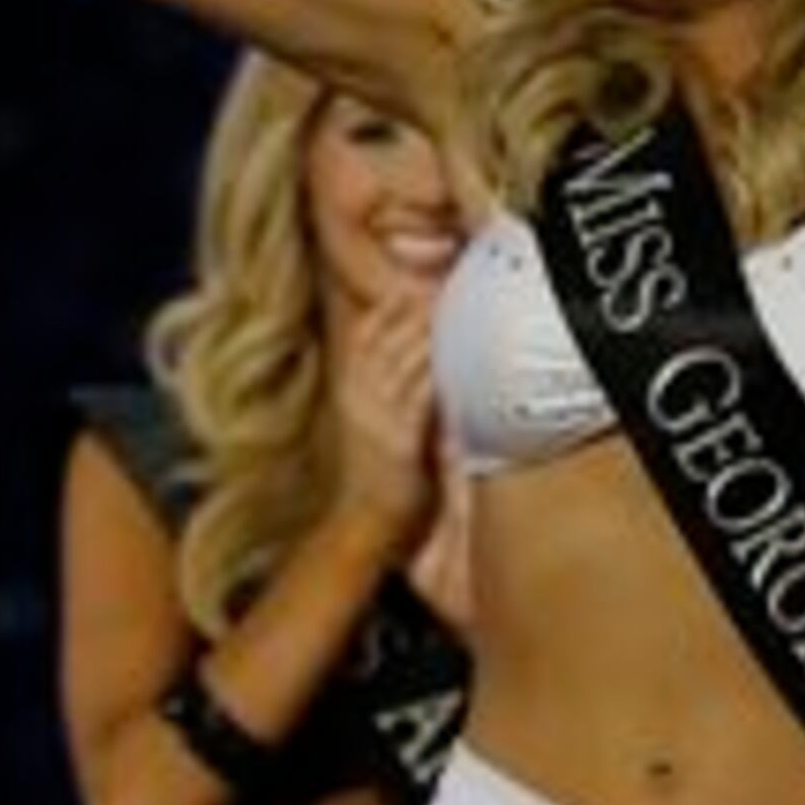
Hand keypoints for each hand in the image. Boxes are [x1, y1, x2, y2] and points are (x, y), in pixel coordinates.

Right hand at [329, 297, 442, 547]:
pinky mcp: (396, 441)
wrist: (365, 520)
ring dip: (428, 333)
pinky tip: (453, 357)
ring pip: (402, 361)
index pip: (366, 334)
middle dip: (415, 310)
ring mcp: (374, 418)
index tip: (415, 284)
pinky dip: (434, 373)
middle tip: (443, 288)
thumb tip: (423, 355)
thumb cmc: (380, 470)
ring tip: (453, 310)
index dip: (389, 306)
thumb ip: (393, 387)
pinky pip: (418, 397)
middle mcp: (358, 398)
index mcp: (351, 390)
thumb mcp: (376, 419)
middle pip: (386, 339)